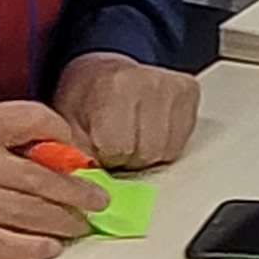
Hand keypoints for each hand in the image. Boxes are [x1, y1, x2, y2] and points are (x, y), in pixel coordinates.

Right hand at [0, 100, 97, 258]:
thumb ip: (0, 134)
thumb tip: (50, 153)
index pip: (35, 119)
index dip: (64, 136)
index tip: (78, 154)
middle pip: (45, 177)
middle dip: (79, 191)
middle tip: (98, 199)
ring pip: (35, 213)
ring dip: (66, 221)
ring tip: (82, 224)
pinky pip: (11, 245)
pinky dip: (36, 247)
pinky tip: (51, 247)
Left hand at [53, 50, 200, 168]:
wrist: (103, 72)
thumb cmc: (85, 99)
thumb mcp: (68, 125)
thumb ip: (78, 155)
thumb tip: (93, 186)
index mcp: (114, 86)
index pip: (119, 147)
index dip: (107, 154)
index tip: (100, 144)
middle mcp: (149, 81)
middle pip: (147, 151)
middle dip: (129, 157)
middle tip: (116, 142)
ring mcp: (173, 85)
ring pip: (167, 151)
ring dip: (148, 153)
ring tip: (133, 137)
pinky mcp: (189, 91)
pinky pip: (181, 142)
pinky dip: (165, 145)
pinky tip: (150, 131)